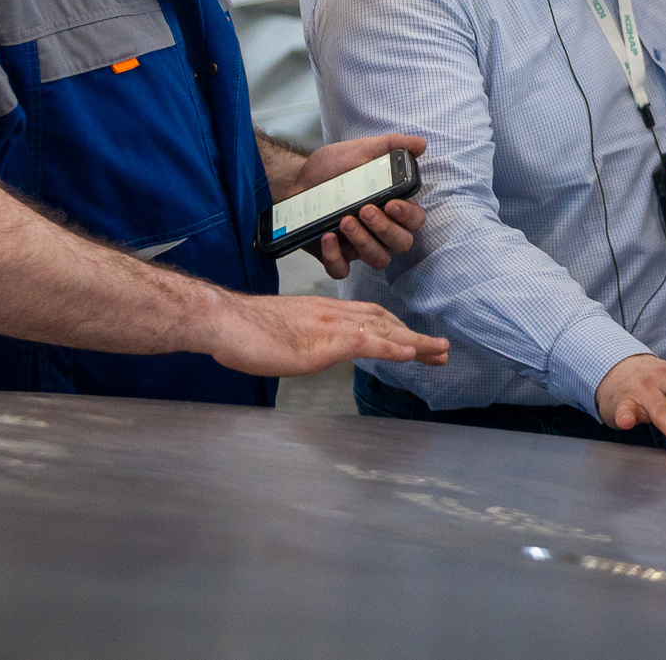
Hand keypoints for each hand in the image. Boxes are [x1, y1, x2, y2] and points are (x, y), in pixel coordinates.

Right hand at [205, 290, 448, 376]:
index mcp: (323, 312)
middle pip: (385, 321)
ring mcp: (329, 324)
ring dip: (416, 341)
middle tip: (442, 350)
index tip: (417, 340)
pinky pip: (367, 341)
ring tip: (440, 352)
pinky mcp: (323, 340)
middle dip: (415, 336)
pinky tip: (412, 353)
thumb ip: (303, 339)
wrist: (224, 321)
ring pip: (384, 328)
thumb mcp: (283, 333)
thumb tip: (311, 350)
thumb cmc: (243, 330)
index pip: (370, 316)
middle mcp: (332, 313)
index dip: (397, 328)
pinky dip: (393, 347)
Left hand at [288, 134, 427, 279]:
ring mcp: (358, 245)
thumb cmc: (332, 167)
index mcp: (392, 206)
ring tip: (345, 221)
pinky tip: (327, 237)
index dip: (409, 217)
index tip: (392, 204)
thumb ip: (392, 146)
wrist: (296, 179)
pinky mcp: (335, 255)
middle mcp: (380, 229)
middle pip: (402, 244)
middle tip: (365, 211)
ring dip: (365, 243)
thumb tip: (420, 144)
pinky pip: (342, 270)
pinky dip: (336, 258)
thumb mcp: (361, 150)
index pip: (415, 221)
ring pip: (378, 260)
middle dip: (386, 230)